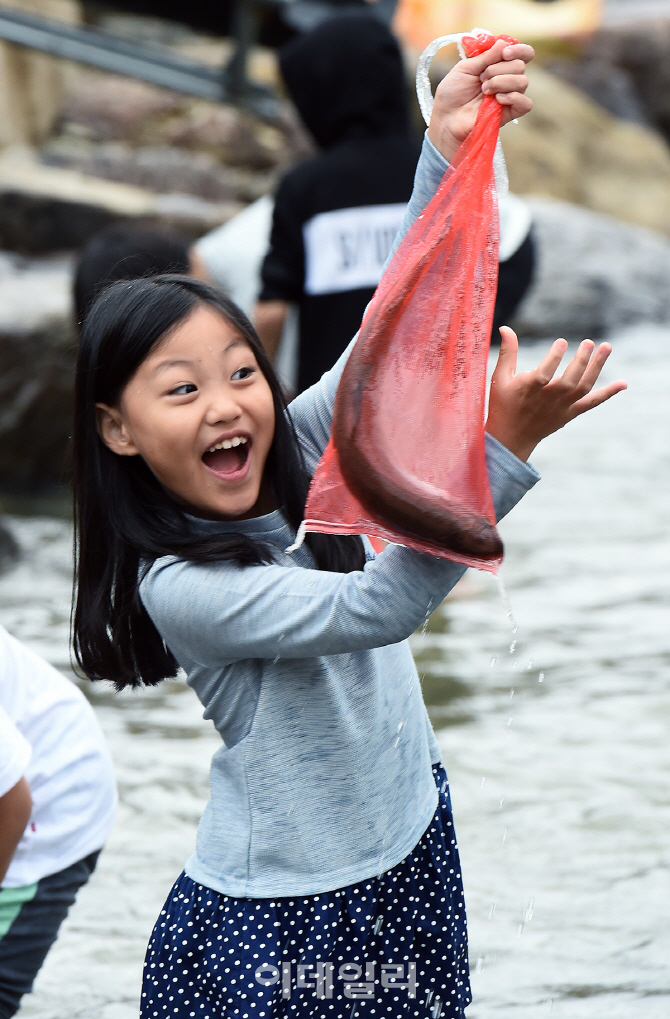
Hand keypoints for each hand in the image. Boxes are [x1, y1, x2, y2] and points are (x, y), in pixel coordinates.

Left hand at [428, 39, 533, 162]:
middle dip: (498, 69)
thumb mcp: (465, 68)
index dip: (519, 50)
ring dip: (501, 82)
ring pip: (522, 82)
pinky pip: (526, 104)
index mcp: (498, 65)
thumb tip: (504, 43)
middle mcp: (507, 79)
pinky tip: (497, 99)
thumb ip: (485, 56)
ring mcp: (509, 96)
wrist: (446, 117)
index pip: (523, 53)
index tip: (504, 53)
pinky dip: (513, 98)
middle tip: (481, 79)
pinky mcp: (509, 113)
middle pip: (520, 65)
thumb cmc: (453, 93)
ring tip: (484, 91)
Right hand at [486, 326, 627, 462]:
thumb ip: (507, 353)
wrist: (511, 438)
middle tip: (589, 342)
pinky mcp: (570, 414)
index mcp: (530, 389)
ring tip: (607, 347)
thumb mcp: (500, 378)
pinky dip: (608, 394)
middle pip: (570, 380)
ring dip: (597, 368)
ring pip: (583, 387)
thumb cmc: (503, 404)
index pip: (545, 373)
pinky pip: (591, 403)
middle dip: (581, 361)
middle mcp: (548, 399)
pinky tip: (623, 383)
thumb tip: (505, 328)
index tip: (562, 341)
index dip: (554, 357)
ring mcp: (561, 407)